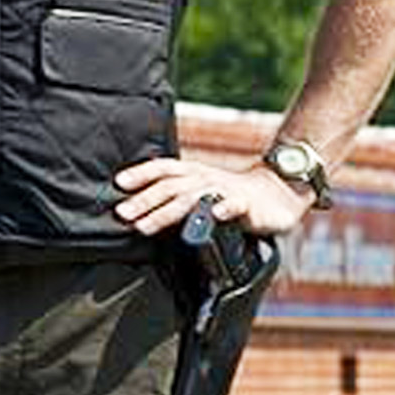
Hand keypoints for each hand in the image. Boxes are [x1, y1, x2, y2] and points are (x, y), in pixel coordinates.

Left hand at [113, 156, 315, 236]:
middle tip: (123, 214)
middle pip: (171, 186)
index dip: (140, 173)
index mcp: (193, 173)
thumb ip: (174, 198)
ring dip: (166, 212)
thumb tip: (138, 209)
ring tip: (145, 226)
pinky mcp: (247, 206)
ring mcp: (226, 191)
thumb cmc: (229, 195)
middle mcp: (205, 178)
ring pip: (193, 198)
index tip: (118, 183)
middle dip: (144, 199)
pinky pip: (234, 206)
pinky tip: (211, 215)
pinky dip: (222, 209)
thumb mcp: (201, 190)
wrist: (276, 193)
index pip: (163, 168)